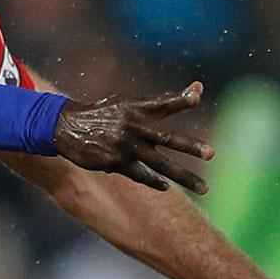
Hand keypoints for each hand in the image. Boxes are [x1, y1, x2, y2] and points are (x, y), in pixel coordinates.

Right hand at [52, 83, 212, 193]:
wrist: (68, 127)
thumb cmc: (106, 113)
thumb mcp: (129, 102)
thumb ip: (163, 101)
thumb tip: (199, 90)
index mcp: (137, 108)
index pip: (164, 103)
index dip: (181, 100)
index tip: (197, 95)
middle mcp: (133, 126)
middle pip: (166, 137)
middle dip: (190, 146)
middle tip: (211, 153)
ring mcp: (125, 146)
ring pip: (159, 164)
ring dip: (182, 176)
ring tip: (204, 188)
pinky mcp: (115, 162)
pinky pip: (141, 175)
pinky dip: (154, 181)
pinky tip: (165, 186)